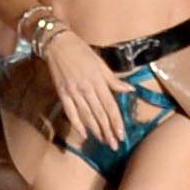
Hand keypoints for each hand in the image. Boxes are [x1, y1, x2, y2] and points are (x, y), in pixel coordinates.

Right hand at [45, 23, 131, 149]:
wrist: (59, 44)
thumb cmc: (82, 52)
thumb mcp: (100, 63)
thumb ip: (113, 80)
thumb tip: (130, 89)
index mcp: (98, 80)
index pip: (110, 105)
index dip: (117, 121)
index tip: (122, 135)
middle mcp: (87, 89)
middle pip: (100, 114)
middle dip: (108, 131)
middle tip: (115, 145)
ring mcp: (74, 93)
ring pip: (87, 116)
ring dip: (96, 131)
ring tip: (104, 142)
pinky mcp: (63, 95)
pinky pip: (71, 113)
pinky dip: (78, 125)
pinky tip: (85, 134)